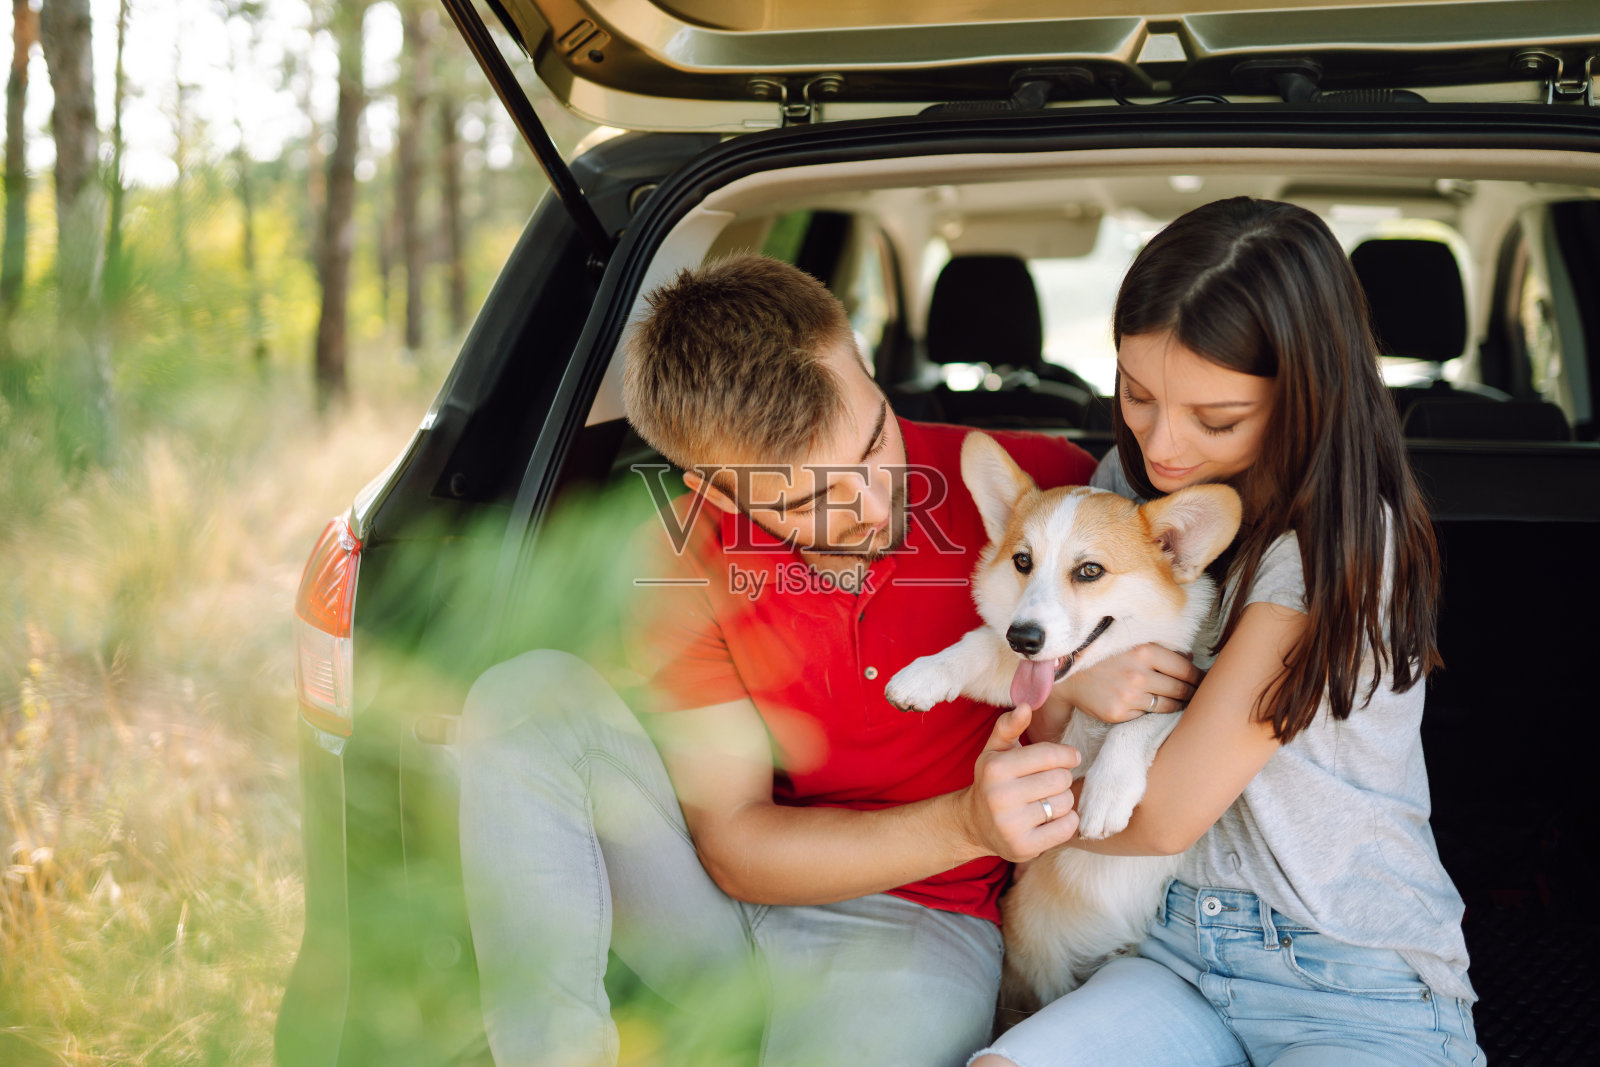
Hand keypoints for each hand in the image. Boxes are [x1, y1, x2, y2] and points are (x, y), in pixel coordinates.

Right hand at [961, 704, 1079, 861]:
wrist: (975, 824)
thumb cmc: (993, 781)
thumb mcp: (995, 751)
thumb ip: (1010, 726)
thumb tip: (1026, 706)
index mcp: (995, 768)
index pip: (1049, 755)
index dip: (1067, 754)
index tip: (1070, 757)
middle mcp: (1000, 797)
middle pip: (1061, 780)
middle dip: (1062, 778)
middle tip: (1052, 782)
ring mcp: (1011, 825)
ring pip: (1065, 804)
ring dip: (1063, 801)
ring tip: (1048, 800)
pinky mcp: (1023, 848)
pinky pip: (1066, 828)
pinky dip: (1067, 821)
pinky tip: (1052, 818)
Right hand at [1051, 644, 1203, 724]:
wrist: (1067, 672)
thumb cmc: (1103, 654)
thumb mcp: (1131, 642)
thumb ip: (1160, 648)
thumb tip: (1190, 657)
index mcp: (1145, 652)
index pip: (1185, 669)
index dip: (1199, 677)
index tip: (1205, 681)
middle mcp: (1138, 674)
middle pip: (1181, 689)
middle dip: (1193, 693)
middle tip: (1201, 695)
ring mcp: (1128, 696)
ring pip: (1168, 706)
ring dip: (1179, 705)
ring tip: (1183, 703)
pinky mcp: (1118, 713)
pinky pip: (1147, 715)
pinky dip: (1153, 712)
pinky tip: (1155, 707)